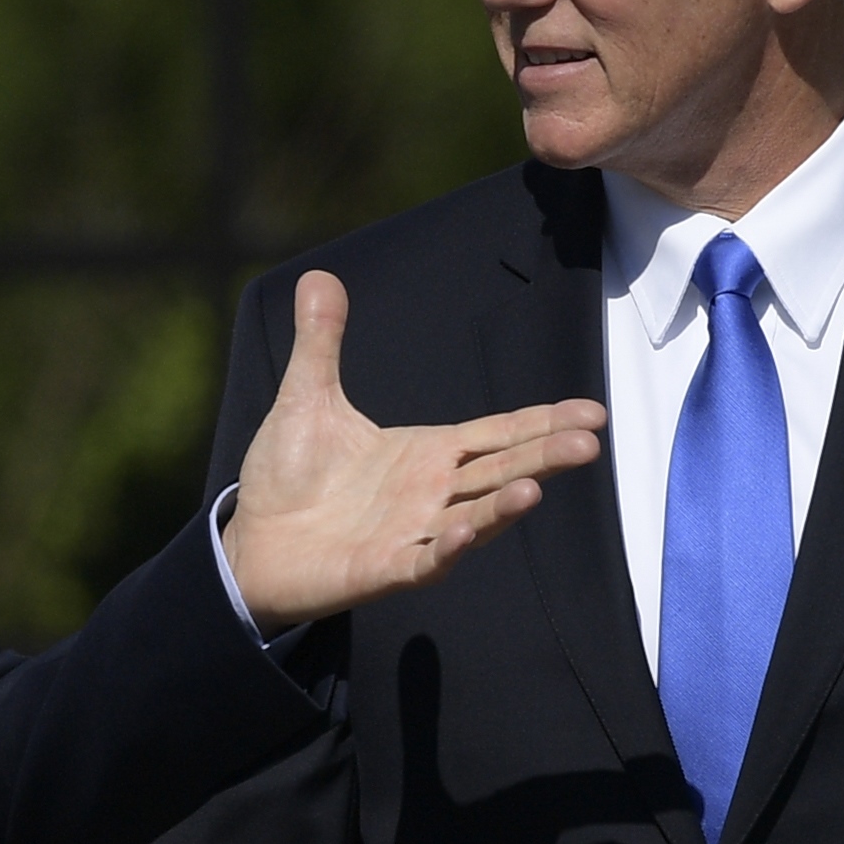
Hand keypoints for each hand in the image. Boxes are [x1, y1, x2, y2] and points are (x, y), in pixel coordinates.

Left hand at [223, 270, 604, 637]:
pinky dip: (445, 548)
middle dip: (544, 457)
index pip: (497, 433)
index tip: (593, 412)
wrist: (250, 541)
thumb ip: (321, 341)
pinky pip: (424, 560)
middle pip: (499, 471)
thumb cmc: (288, 475)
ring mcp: (412, 532)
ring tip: (536, 488)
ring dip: (503, 507)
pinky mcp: (384, 568)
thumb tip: (319, 274)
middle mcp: (431, 492)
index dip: (542, 422)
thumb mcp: (307, 397)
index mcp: (425, 452)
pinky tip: (460, 531)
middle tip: (591, 443)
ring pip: (473, 519)